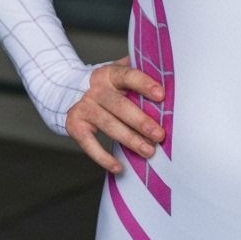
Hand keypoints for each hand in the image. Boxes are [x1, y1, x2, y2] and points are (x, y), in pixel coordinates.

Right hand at [65, 56, 164, 172]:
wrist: (72, 92)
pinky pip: (90, 144)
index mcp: (109, 73)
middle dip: (141, 122)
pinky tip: (119, 167)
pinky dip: (104, 158)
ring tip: (148, 151)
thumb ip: (140, 73)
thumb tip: (168, 78)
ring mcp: (84, 107)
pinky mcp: (75, 125)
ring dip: (130, 140)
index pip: (128, 75)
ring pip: (109, 126)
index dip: (144, 84)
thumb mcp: (121, 73)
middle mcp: (95, 89)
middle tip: (159, 135)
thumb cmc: (110, 86)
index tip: (161, 96)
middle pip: (120, 105)